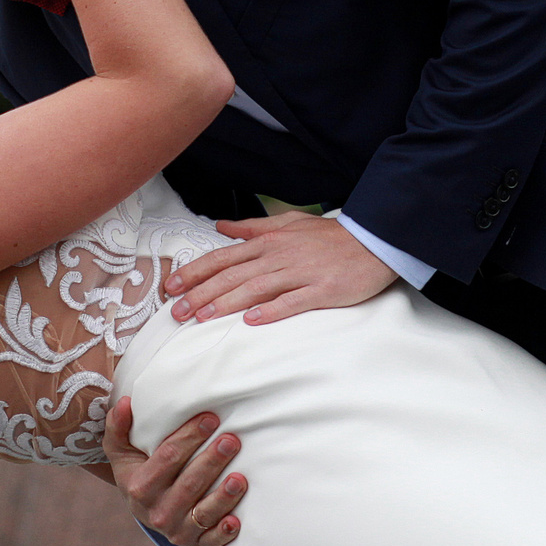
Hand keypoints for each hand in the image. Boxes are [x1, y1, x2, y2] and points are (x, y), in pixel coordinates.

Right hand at [104, 397, 245, 545]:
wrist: (144, 507)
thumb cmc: (137, 469)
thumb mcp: (122, 450)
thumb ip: (118, 426)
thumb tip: (124, 403)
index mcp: (139, 487)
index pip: (167, 458)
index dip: (189, 438)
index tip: (210, 419)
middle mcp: (156, 512)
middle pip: (189, 485)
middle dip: (211, 461)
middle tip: (231, 441)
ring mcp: (176, 530)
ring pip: (203, 514)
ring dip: (223, 497)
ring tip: (240, 478)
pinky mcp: (194, 543)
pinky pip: (211, 541)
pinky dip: (223, 533)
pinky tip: (236, 521)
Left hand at [164, 213, 395, 325]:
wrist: (373, 240)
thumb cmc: (330, 237)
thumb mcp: (289, 223)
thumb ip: (253, 227)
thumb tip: (221, 226)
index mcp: (269, 241)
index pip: (224, 257)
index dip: (196, 272)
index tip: (172, 286)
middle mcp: (279, 256)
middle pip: (233, 276)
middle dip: (201, 294)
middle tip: (176, 312)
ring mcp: (300, 273)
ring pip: (255, 289)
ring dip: (226, 304)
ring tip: (202, 319)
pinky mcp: (321, 290)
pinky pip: (293, 301)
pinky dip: (272, 310)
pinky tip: (252, 321)